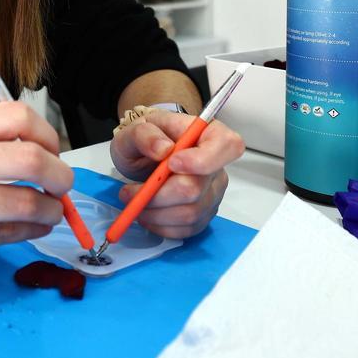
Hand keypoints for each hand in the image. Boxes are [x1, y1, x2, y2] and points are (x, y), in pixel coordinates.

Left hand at [109, 112, 244, 238]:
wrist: (141, 158)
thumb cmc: (145, 141)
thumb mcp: (135, 129)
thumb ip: (145, 134)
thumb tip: (163, 149)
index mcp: (209, 134)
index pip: (227, 146)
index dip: (202, 160)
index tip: (171, 164)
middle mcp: (217, 166)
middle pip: (196, 188)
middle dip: (158, 195)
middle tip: (130, 192)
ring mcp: (213, 192)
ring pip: (190, 213)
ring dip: (155, 213)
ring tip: (135, 201)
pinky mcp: (205, 214)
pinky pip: (187, 229)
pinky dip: (161, 225)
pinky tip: (147, 214)